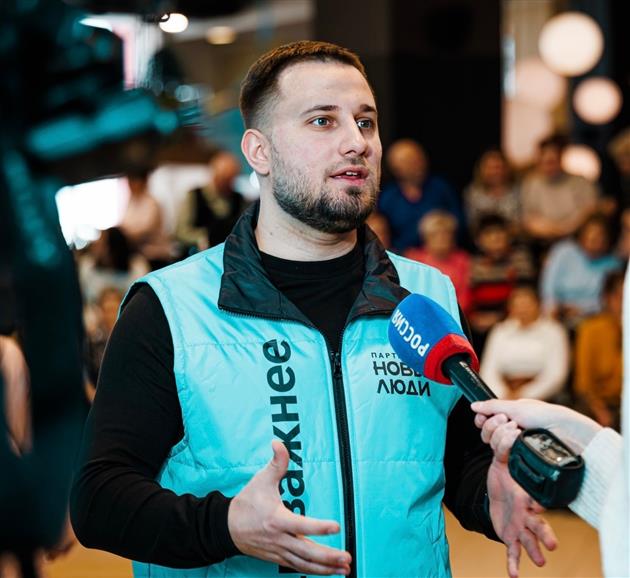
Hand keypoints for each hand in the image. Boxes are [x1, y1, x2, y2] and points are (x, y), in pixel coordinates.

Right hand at [228, 441, 350, 574]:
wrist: (227, 527)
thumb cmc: (248, 501)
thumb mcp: (261, 480)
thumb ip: (276, 463)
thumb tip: (279, 442)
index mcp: (277, 519)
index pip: (301, 525)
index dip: (319, 527)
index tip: (336, 526)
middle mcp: (279, 539)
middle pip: (306, 552)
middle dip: (328, 557)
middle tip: (347, 558)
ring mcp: (279, 551)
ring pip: (304, 564)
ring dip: (325, 568)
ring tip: (345, 569)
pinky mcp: (279, 558)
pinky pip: (299, 567)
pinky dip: (315, 571)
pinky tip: (329, 571)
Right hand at [472, 398, 601, 452]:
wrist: (566, 433)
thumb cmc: (545, 416)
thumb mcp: (516, 407)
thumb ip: (492, 407)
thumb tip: (473, 406)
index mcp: (510, 416)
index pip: (486, 420)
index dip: (482, 420)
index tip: (483, 417)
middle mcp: (510, 431)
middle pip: (486, 433)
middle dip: (493, 426)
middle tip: (508, 421)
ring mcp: (515, 445)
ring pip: (493, 444)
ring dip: (502, 434)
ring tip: (517, 430)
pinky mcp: (520, 458)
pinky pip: (503, 455)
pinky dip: (507, 446)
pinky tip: (516, 442)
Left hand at [487, 455, 557, 577]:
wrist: (495, 493)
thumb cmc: (504, 476)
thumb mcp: (502, 461)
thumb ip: (504, 448)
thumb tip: (510, 430)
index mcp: (527, 495)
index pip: (537, 499)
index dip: (539, 503)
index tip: (540, 506)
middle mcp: (527, 513)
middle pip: (539, 524)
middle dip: (545, 534)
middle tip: (552, 544)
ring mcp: (520, 527)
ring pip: (529, 540)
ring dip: (535, 551)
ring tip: (541, 561)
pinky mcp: (510, 537)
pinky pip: (513, 552)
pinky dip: (514, 564)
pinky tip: (514, 575)